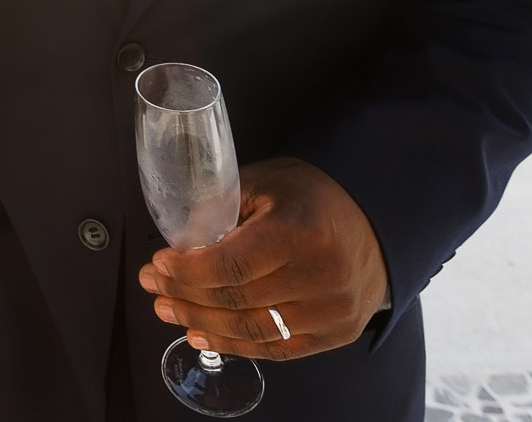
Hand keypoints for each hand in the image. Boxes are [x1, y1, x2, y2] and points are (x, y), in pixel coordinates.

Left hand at [138, 157, 388, 360]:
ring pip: (252, 329)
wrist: (376, 217)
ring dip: (202, 323)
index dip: (189, 271)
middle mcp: (322, 275)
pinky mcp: (337, 332)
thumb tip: (180, 239)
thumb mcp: (266, 183)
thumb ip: (222, 207)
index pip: (232, 264)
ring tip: (170, 311)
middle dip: (185, 295)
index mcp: (302, 230)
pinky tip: (204, 335)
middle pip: (237, 299)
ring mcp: (333, 309)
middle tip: (155, 286)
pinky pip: (277, 348)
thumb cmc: (315, 196)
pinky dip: (236, 345)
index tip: (160, 264)